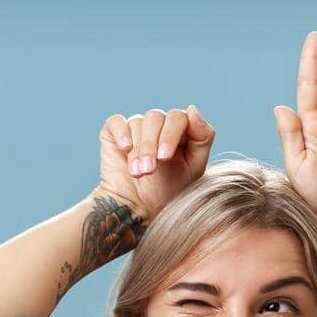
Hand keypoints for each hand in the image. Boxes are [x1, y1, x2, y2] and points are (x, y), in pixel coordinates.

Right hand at [95, 106, 216, 222]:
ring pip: (138, 123)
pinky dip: (121, 133)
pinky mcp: (115, 132)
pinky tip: (124, 149)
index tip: (165, 157)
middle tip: (149, 170)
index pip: (179, 117)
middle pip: (156, 117)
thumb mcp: (193, 167)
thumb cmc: (168, 190)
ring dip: (138, 151)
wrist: (137, 207)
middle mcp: (160, 124)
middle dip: (151, 145)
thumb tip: (192, 108)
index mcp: (181, 130)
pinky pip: (117, 122)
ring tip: (138, 173)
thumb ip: (202, 137)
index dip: (171, 135)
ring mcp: (137, 126)